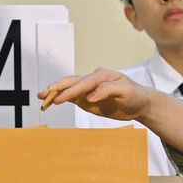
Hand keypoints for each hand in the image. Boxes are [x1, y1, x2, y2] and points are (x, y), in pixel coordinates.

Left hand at [40, 68, 182, 163]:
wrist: (142, 105)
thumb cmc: (116, 104)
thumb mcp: (94, 105)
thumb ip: (79, 100)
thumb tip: (57, 99)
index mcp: (88, 83)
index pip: (68, 83)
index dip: (54, 88)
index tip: (39, 96)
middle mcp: (97, 78)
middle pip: (75, 80)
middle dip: (59, 87)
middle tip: (45, 94)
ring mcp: (110, 80)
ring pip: (89, 82)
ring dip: (74, 90)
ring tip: (60, 98)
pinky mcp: (122, 86)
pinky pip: (108, 88)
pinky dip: (99, 92)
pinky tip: (90, 98)